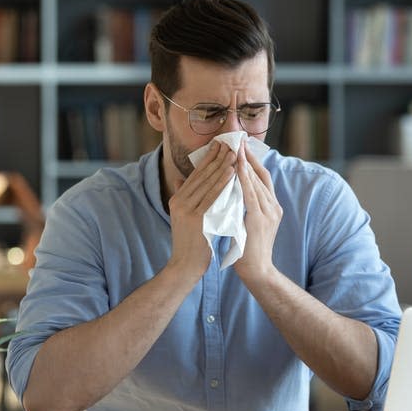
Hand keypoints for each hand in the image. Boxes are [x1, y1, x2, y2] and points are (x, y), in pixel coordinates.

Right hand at [166, 142, 236, 279]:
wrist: (185, 266)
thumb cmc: (189, 243)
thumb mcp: (181, 217)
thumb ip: (182, 197)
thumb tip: (179, 179)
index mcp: (177, 199)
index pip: (195, 174)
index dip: (208, 158)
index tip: (220, 145)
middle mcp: (179, 202)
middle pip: (201, 175)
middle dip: (217, 158)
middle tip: (230, 143)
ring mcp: (187, 210)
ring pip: (208, 183)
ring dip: (222, 166)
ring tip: (234, 153)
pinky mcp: (196, 219)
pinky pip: (213, 197)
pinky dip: (223, 183)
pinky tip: (233, 173)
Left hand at [234, 139, 282, 281]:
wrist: (256, 271)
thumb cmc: (247, 250)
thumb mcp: (247, 223)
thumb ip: (243, 208)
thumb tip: (230, 191)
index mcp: (271, 207)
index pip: (262, 177)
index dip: (252, 161)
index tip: (241, 146)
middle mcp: (273, 207)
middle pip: (261, 175)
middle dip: (249, 156)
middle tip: (237, 140)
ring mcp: (269, 213)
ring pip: (256, 182)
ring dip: (245, 164)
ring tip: (235, 148)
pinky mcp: (260, 220)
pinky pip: (251, 195)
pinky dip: (244, 180)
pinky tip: (236, 169)